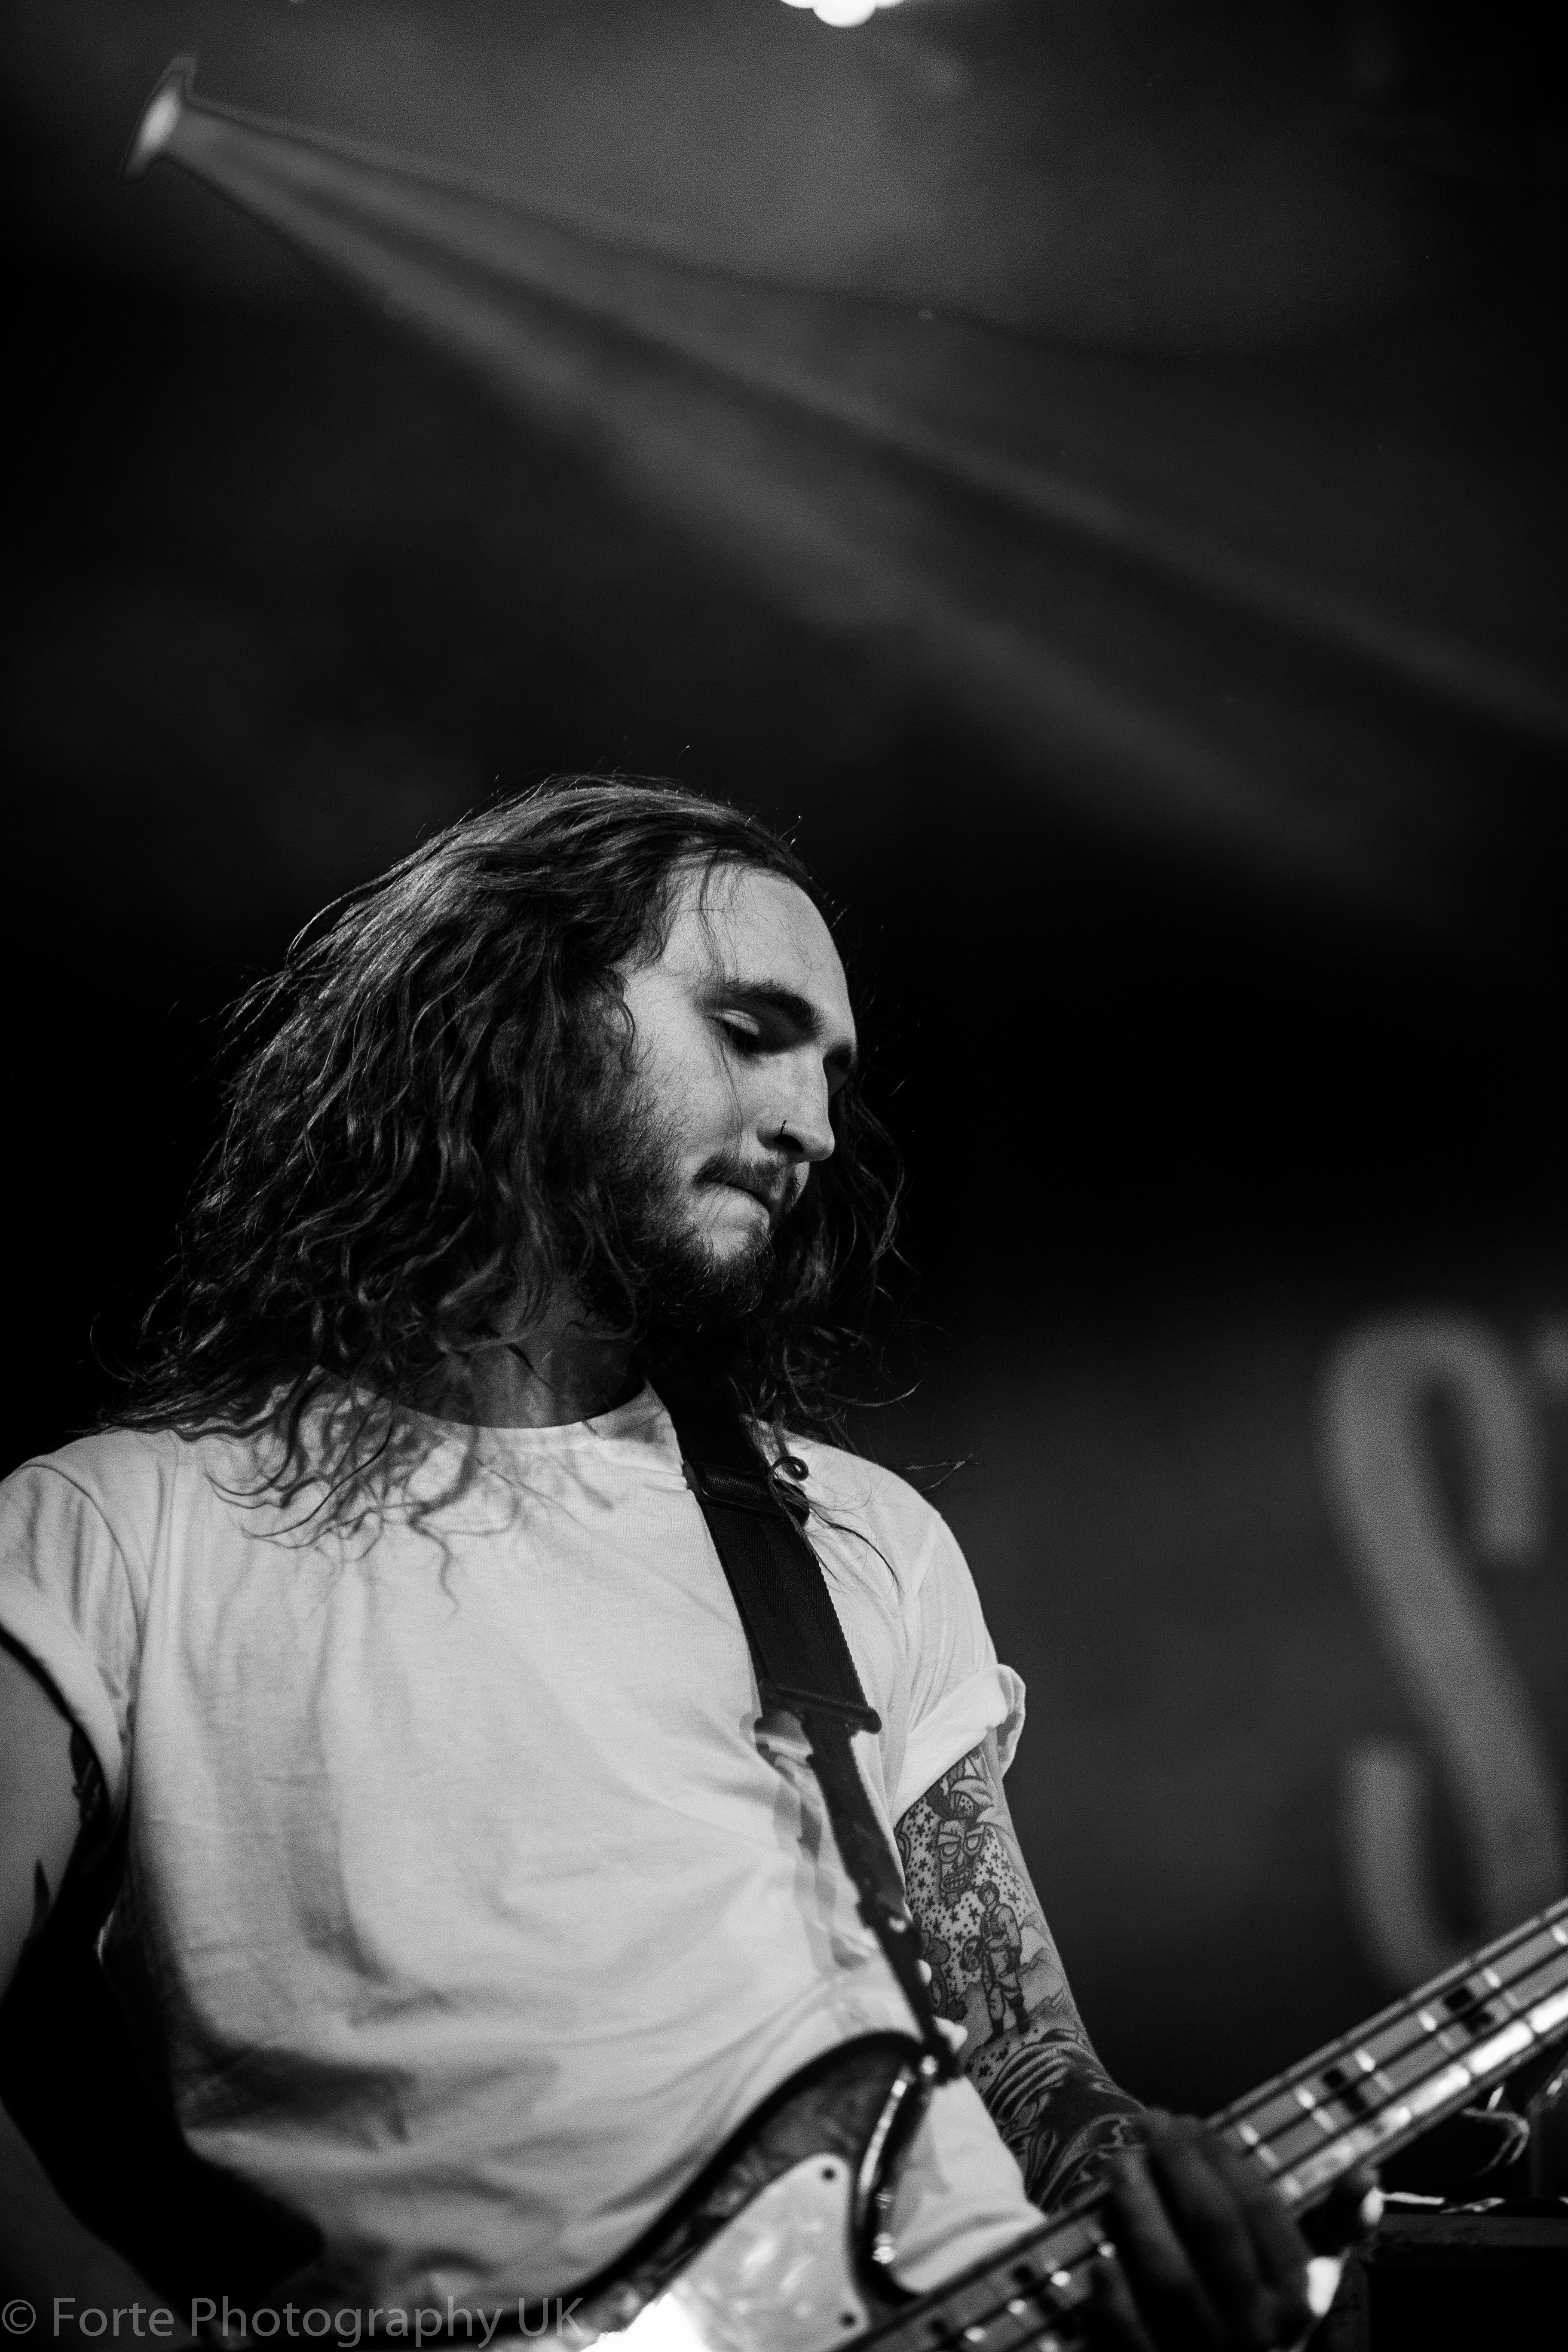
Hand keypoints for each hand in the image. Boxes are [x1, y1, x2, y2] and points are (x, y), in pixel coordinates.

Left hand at [1089, 2113, 1316, 2351]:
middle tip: (1147, 2122)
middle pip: (1212, 2231)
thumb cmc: (1264, 2316)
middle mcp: (1260, 2333)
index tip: (1190, 2121)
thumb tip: (1368, 2172)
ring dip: (1140, 2212)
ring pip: (1171, 2279)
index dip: (1221, 2159)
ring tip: (1119, 2163)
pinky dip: (1115, 2301)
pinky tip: (1100, 2260)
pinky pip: (1134, 2339)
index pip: (1260, 2212)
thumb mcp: (1309, 2281)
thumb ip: (1336, 2228)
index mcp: (1298, 2301)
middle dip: (1177, 2167)